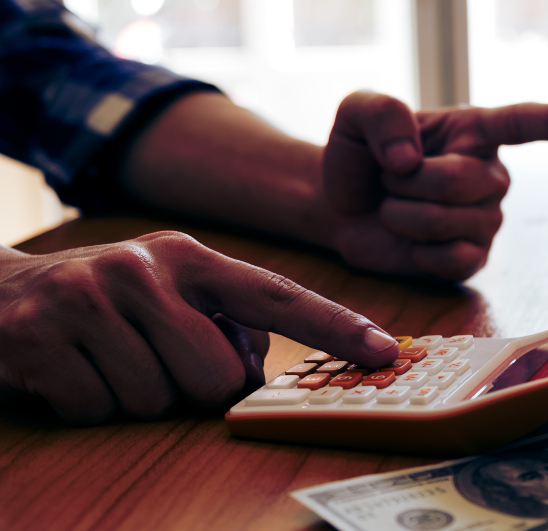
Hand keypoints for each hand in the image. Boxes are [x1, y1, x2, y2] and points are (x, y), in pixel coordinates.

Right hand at [0, 231, 398, 422]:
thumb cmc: (105, 298)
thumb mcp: (170, 289)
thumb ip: (224, 321)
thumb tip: (259, 371)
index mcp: (190, 257)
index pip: (278, 296)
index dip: (336, 327)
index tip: (383, 351)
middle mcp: (145, 270)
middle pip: (216, 376)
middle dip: (194, 387)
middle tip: (157, 359)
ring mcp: (91, 302)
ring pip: (160, 400)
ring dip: (140, 396)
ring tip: (111, 359)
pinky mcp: (43, 341)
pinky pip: (99, 410)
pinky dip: (91, 405)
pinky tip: (74, 369)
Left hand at [323, 92, 547, 279]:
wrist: (342, 209)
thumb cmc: (361, 156)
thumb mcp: (356, 115)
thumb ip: (380, 112)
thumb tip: (409, 156)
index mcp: (477, 130)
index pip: (529, 122)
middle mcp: (493, 174)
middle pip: (464, 179)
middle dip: (409, 182)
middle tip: (390, 180)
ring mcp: (488, 219)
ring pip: (451, 221)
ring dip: (404, 214)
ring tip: (396, 207)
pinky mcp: (474, 259)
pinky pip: (454, 258)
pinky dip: (418, 251)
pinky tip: (411, 242)